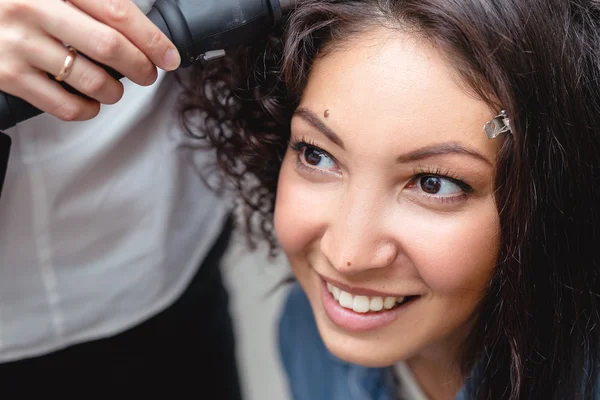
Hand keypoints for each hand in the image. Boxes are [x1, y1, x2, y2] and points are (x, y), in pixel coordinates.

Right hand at [0, 0, 180, 121]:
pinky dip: (87, 109)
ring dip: (115, 91)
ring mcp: (16, 45)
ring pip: (91, 80)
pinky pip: (64, 106)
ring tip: (114, 88)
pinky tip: (89, 101)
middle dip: (141, 67)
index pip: (117, 12)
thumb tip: (135, 19)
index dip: (152, 39)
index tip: (170, 56)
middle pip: (110, 47)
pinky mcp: (6, 77)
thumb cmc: (12, 1)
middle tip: (148, 75)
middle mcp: (31, 9)